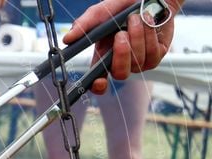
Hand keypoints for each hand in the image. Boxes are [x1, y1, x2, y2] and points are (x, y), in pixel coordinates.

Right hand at [63, 0, 182, 93]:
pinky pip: (153, 54)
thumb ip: (84, 25)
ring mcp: (139, 62)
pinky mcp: (156, 56)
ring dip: (137, 37)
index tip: (99, 81)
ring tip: (135, 18)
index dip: (98, 86)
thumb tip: (67, 39)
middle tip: (121, 33)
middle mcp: (120, 63)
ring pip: (137, 62)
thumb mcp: (100, 12)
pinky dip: (150, 36)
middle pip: (120, 74)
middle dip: (121, 54)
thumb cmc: (123, 7)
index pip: (98, 82)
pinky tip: (148, 23)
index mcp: (103, 57)